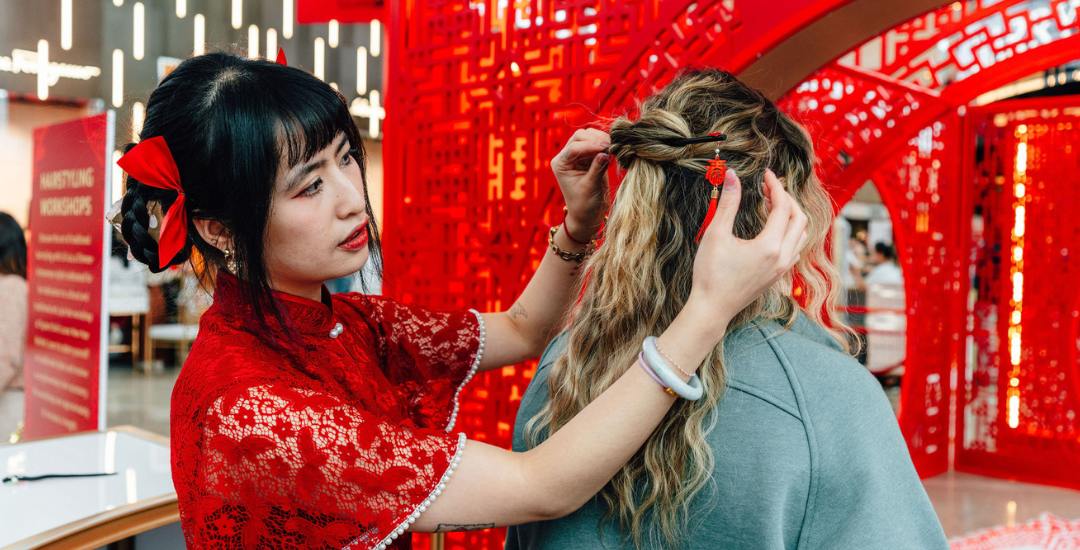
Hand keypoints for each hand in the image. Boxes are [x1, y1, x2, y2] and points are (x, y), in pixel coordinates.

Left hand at [551, 129, 609, 241]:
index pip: (574, 147)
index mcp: (561, 163)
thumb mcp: (590, 187)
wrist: (588, 216)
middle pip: (580, 136)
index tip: (605, 147)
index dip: (590, 145)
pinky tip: (614, 152)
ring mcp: (579, 156)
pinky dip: (606, 146)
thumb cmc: (584, 205)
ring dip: (602, 140)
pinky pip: (598, 145)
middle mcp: (567, 157)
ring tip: (613, 149)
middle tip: (611, 146)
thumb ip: (597, 168)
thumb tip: (605, 152)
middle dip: (595, 139)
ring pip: (590, 137)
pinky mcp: (591, 158)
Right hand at [686, 168, 807, 342]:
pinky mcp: (778, 275)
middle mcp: (782, 258)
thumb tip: (731, 175)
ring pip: (801, 234)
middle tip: (769, 188)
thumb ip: (728, 203)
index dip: (776, 187)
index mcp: (770, 246)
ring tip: (771, 204)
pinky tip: (772, 227)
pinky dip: (789, 231)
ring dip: (791, 215)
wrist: (712, 308)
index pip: (783, 207)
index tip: (765, 175)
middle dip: (787, 199)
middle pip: (799, 219)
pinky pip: (795, 248)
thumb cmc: (710, 274)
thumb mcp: (716, 235)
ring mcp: (782, 268)